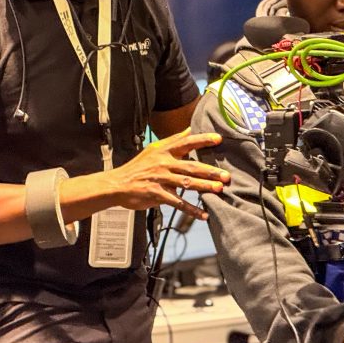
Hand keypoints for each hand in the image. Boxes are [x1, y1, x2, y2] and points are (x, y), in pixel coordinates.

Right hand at [108, 128, 228, 218]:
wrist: (117, 184)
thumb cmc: (138, 167)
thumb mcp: (153, 149)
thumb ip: (173, 140)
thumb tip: (189, 128)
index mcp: (164, 151)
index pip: (186, 142)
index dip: (202, 140)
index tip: (218, 139)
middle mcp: (164, 164)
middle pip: (191, 166)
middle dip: (210, 171)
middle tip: (226, 175)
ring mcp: (160, 179)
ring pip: (186, 183)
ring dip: (204, 187)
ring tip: (219, 189)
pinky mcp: (157, 194)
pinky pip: (177, 203)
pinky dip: (191, 210)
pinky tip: (203, 214)